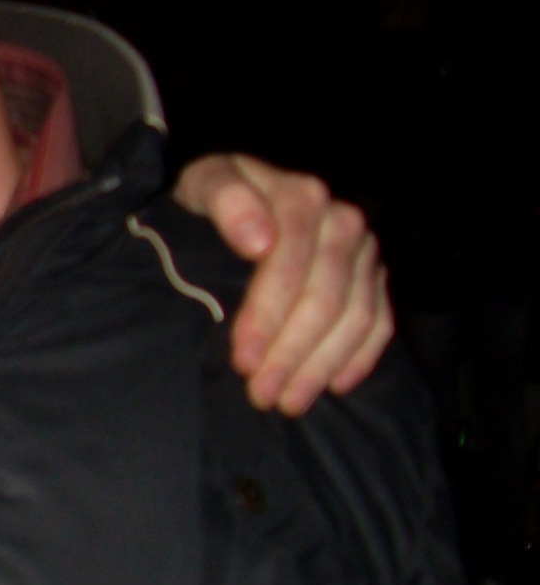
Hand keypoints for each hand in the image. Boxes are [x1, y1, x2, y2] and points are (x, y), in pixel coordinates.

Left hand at [174, 153, 391, 414]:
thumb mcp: (204, 183)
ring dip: (322, 366)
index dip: (267, 316)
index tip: (243, 358)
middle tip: (261, 394)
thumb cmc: (214, 195)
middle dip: (292, 353)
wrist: (237, 190)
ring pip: (355, 317)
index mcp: (302, 197)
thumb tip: (258, 241)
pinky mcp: (374, 276)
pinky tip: (335, 386)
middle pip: (325, 299)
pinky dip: (360, 358)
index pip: (290, 265)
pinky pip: (380, 322)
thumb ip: (226, 200)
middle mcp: (342, 222)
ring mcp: (363, 252)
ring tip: (288, 402)